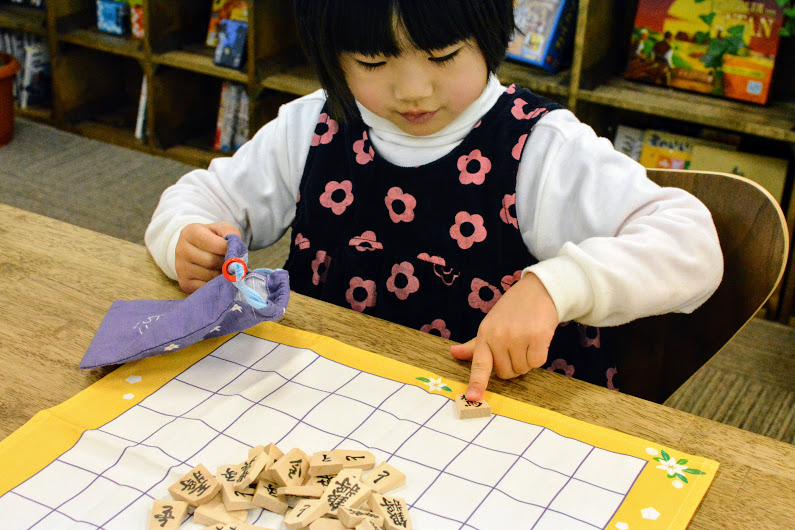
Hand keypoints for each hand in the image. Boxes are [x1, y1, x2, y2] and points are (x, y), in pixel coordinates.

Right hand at [175, 222, 241, 293]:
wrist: (195, 250)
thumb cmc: (212, 238)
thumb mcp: (222, 229)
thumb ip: (231, 234)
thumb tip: (234, 251)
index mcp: (190, 232)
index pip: (217, 244)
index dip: (229, 249)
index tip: (232, 250)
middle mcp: (181, 249)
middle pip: (212, 261)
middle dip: (225, 263)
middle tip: (228, 260)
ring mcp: (180, 267)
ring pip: (210, 275)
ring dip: (221, 274)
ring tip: (221, 267)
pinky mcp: (184, 283)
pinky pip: (206, 287)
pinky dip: (215, 284)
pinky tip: (215, 277)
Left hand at [449, 273, 558, 400]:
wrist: (537, 291)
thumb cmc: (511, 311)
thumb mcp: (490, 325)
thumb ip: (474, 345)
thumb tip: (453, 352)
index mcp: (485, 335)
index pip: (479, 364)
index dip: (476, 383)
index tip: (473, 397)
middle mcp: (500, 337)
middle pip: (505, 373)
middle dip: (512, 365)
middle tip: (516, 345)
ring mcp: (519, 337)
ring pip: (522, 369)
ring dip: (526, 361)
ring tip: (526, 340)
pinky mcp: (538, 337)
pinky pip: (537, 363)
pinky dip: (539, 356)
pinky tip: (537, 340)